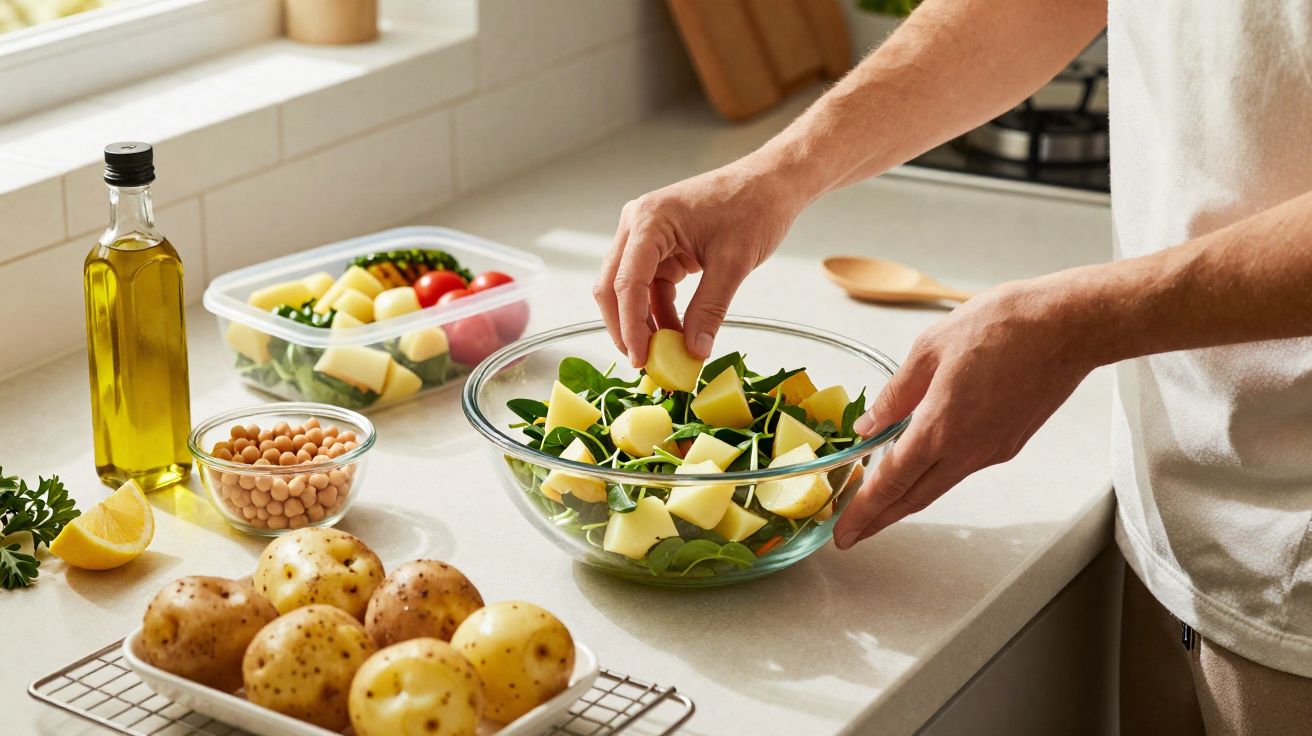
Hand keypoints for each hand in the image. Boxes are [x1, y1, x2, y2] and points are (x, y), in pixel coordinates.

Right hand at [594, 163, 804, 365]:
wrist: (772, 183)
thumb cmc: (754, 207)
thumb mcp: (732, 264)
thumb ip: (709, 310)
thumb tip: (694, 351)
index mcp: (649, 221)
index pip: (626, 283)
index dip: (630, 326)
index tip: (640, 359)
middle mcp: (638, 224)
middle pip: (614, 286)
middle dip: (626, 327)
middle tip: (644, 362)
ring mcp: (646, 234)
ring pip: (629, 289)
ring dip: (644, 322)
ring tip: (665, 353)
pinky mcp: (661, 245)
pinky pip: (651, 285)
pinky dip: (660, 310)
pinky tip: (677, 333)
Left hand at [833, 275, 1100, 548]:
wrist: (1068, 326)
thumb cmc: (1003, 325)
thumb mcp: (929, 349)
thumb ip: (896, 394)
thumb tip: (869, 424)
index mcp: (941, 426)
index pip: (891, 482)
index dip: (864, 511)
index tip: (843, 532)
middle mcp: (968, 449)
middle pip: (915, 497)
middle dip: (880, 519)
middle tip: (852, 533)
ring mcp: (992, 450)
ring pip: (940, 484)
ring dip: (907, 497)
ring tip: (878, 501)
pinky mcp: (1010, 443)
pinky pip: (963, 466)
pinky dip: (936, 472)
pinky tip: (922, 461)